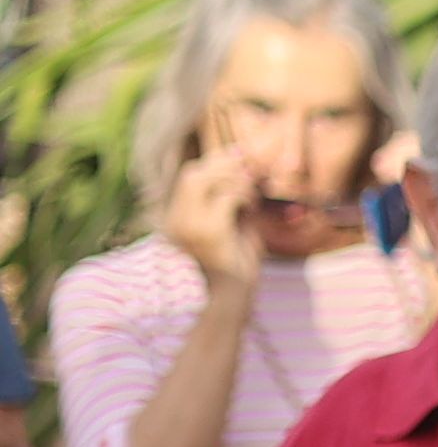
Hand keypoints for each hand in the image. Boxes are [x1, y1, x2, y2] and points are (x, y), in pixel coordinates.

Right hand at [158, 146, 272, 291]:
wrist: (234, 294)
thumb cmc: (236, 260)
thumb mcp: (232, 221)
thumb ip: (232, 195)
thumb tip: (246, 163)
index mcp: (175, 218)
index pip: (188, 177)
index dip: (214, 161)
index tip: (239, 152)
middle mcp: (175, 220)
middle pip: (192, 173)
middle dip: (223, 164)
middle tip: (251, 168)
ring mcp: (189, 225)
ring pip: (208, 181)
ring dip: (237, 183)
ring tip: (252, 198)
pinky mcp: (209, 231)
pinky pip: (227, 197)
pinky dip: (244, 197)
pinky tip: (252, 209)